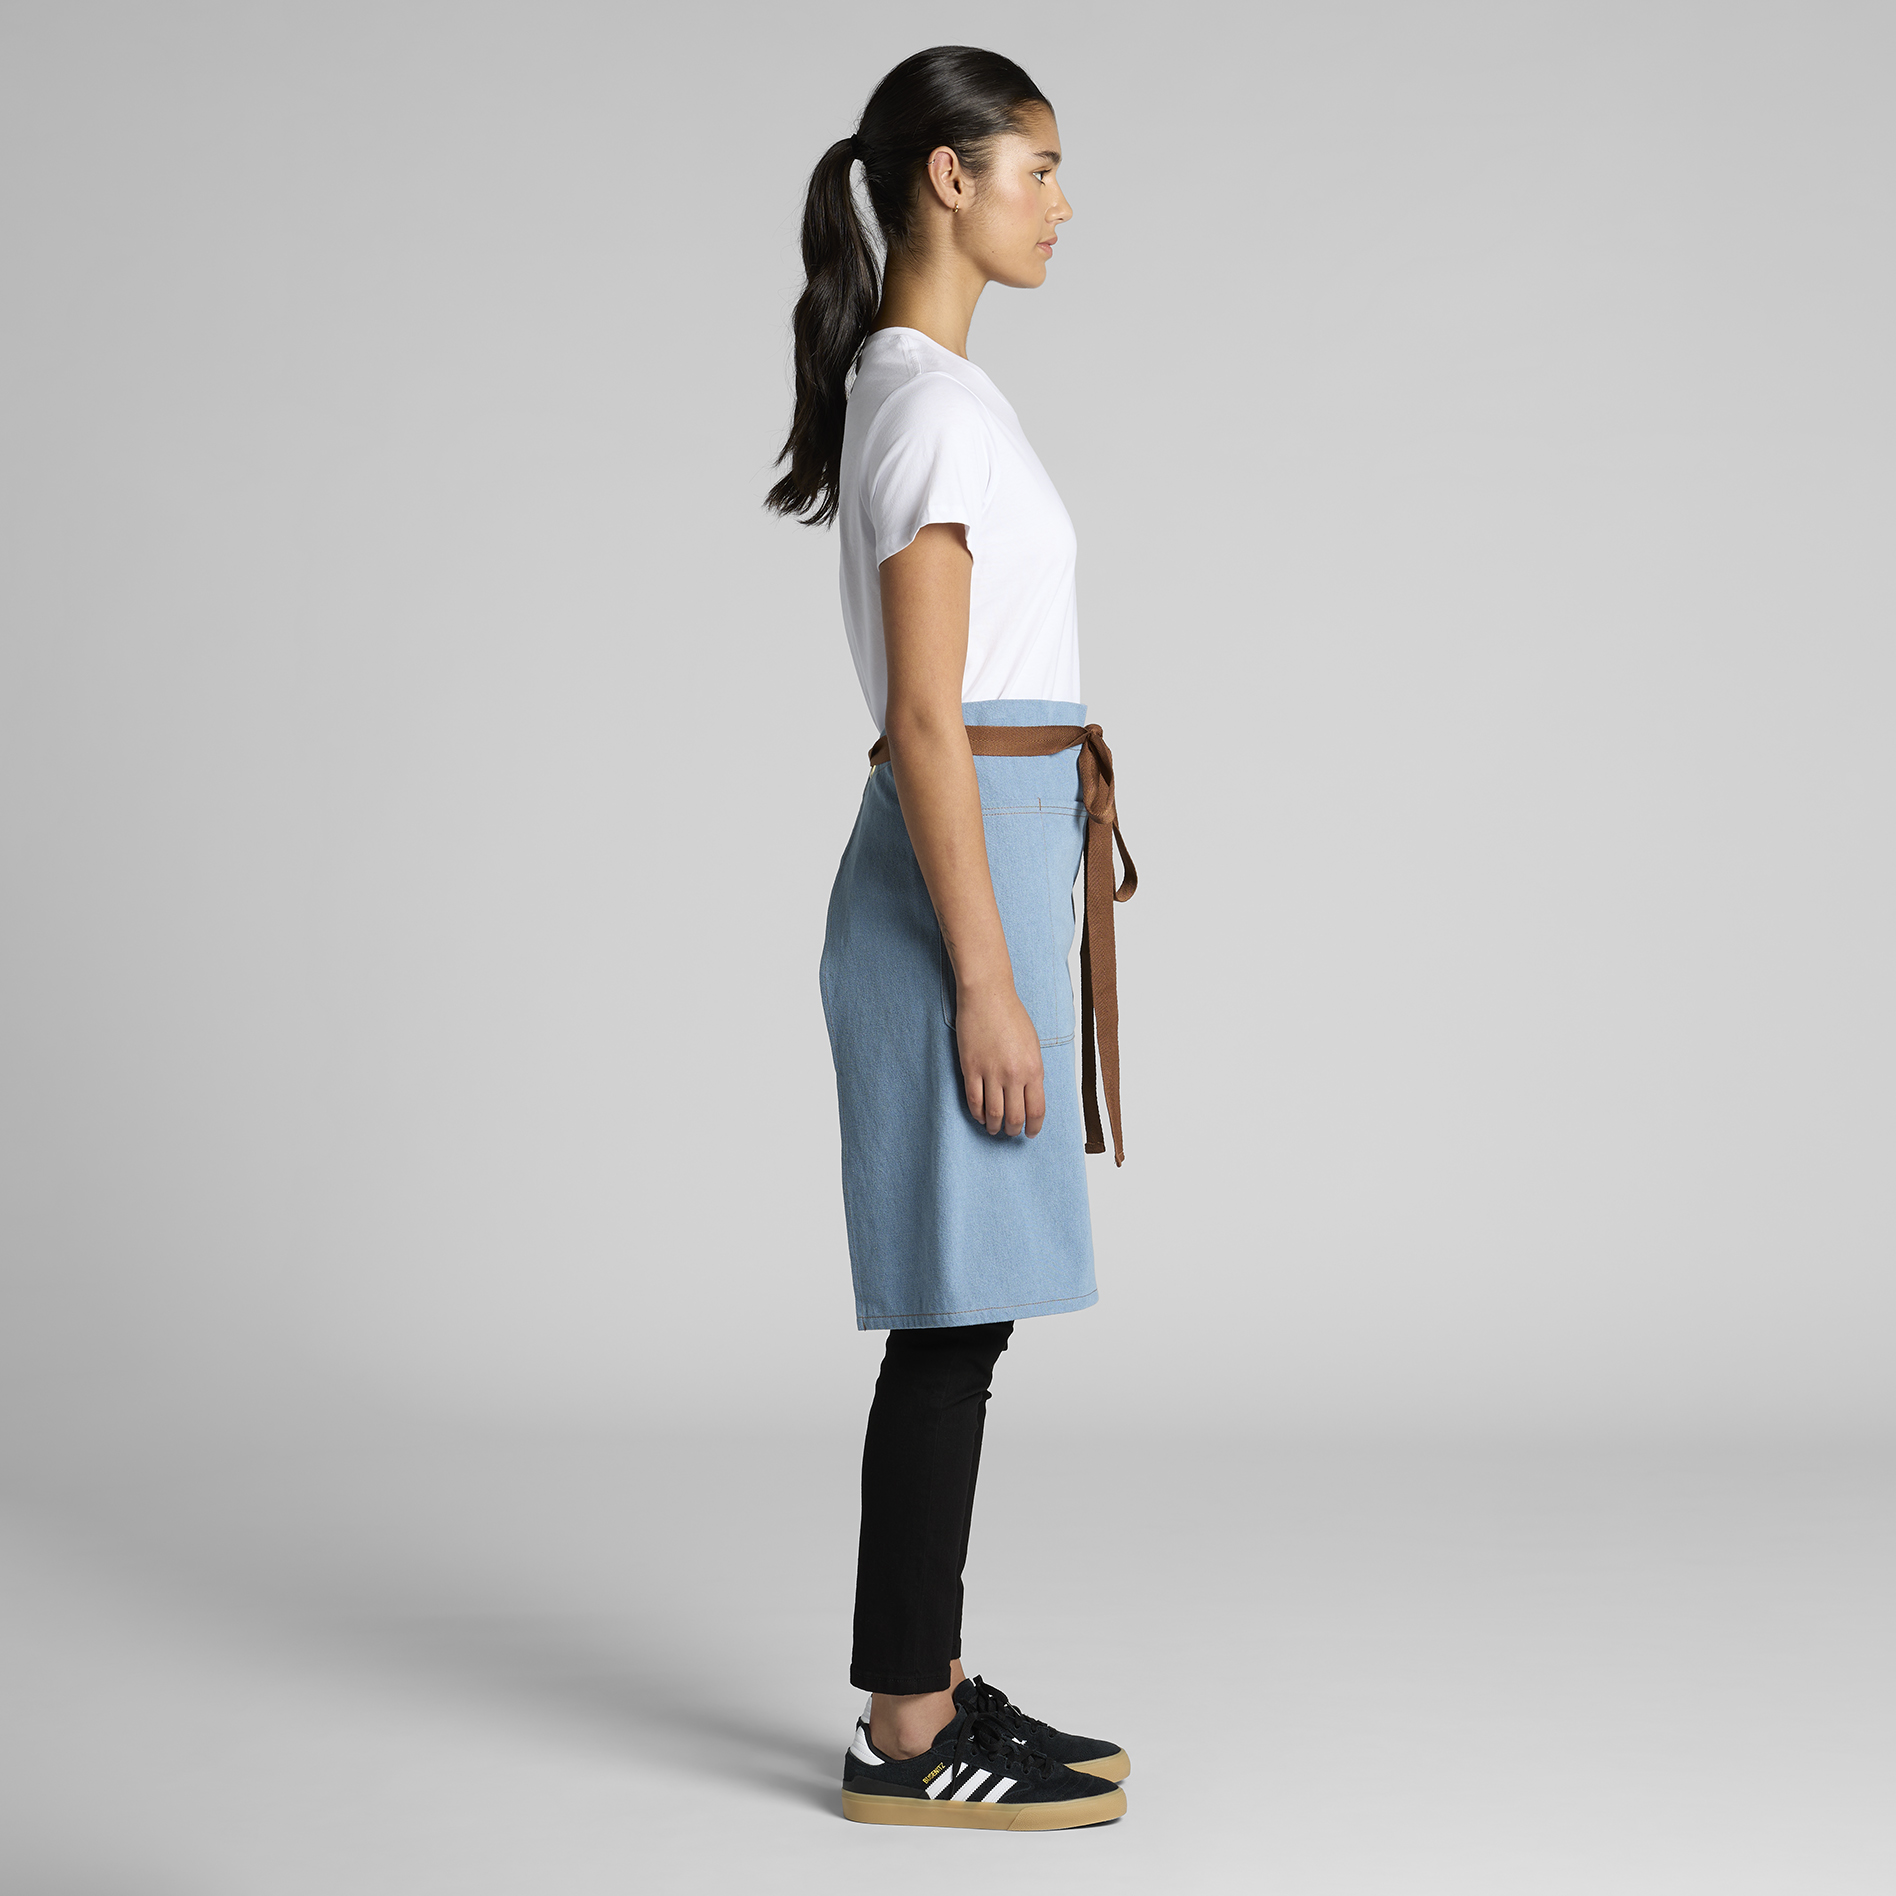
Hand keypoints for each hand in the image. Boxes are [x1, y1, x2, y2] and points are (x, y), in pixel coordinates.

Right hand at [952, 981, 1045, 1137]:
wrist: (988, 996)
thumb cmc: (1011, 1015)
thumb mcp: (1033, 1045)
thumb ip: (1032, 1071)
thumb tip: (1028, 1094)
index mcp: (1034, 1068)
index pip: (1036, 1109)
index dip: (1034, 1126)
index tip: (1031, 1133)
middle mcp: (1014, 1074)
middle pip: (1015, 1116)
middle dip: (1013, 1129)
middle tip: (1011, 1132)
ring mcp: (991, 1072)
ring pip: (993, 1113)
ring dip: (995, 1126)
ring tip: (994, 1129)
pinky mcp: (971, 1068)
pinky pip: (974, 1100)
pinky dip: (978, 1113)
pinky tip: (980, 1116)